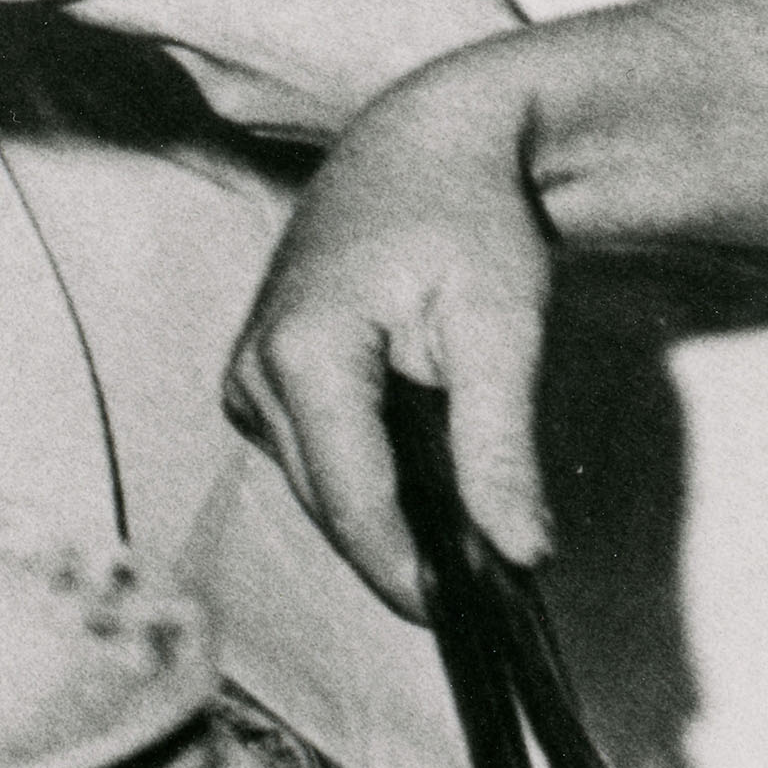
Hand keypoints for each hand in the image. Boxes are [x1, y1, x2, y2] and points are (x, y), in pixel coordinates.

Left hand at [67, 0, 521, 142]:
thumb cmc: (445, 32)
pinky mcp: (279, 125)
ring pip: (187, 36)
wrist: (501, 133)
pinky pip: (227, 63)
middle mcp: (220, 80)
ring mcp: (248, 110)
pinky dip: (234, 23)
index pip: (102, 4)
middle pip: (144, 12)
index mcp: (228, 31)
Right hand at [224, 44, 558, 613]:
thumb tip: (520, 554)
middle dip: (409, 552)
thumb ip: (501, 446)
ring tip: (475, 519)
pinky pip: (319, 461)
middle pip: (333, 506)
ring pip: (324, 491)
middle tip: (498, 581)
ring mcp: (247, 377)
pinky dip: (377, 481)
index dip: (410, 576)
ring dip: (394, 517)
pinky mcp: (260, 381)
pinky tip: (433, 468)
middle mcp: (252, 369)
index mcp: (301, 353)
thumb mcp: (502, 326)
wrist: (425, 143)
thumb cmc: (469, 217)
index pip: (352, 503)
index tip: (472, 624)